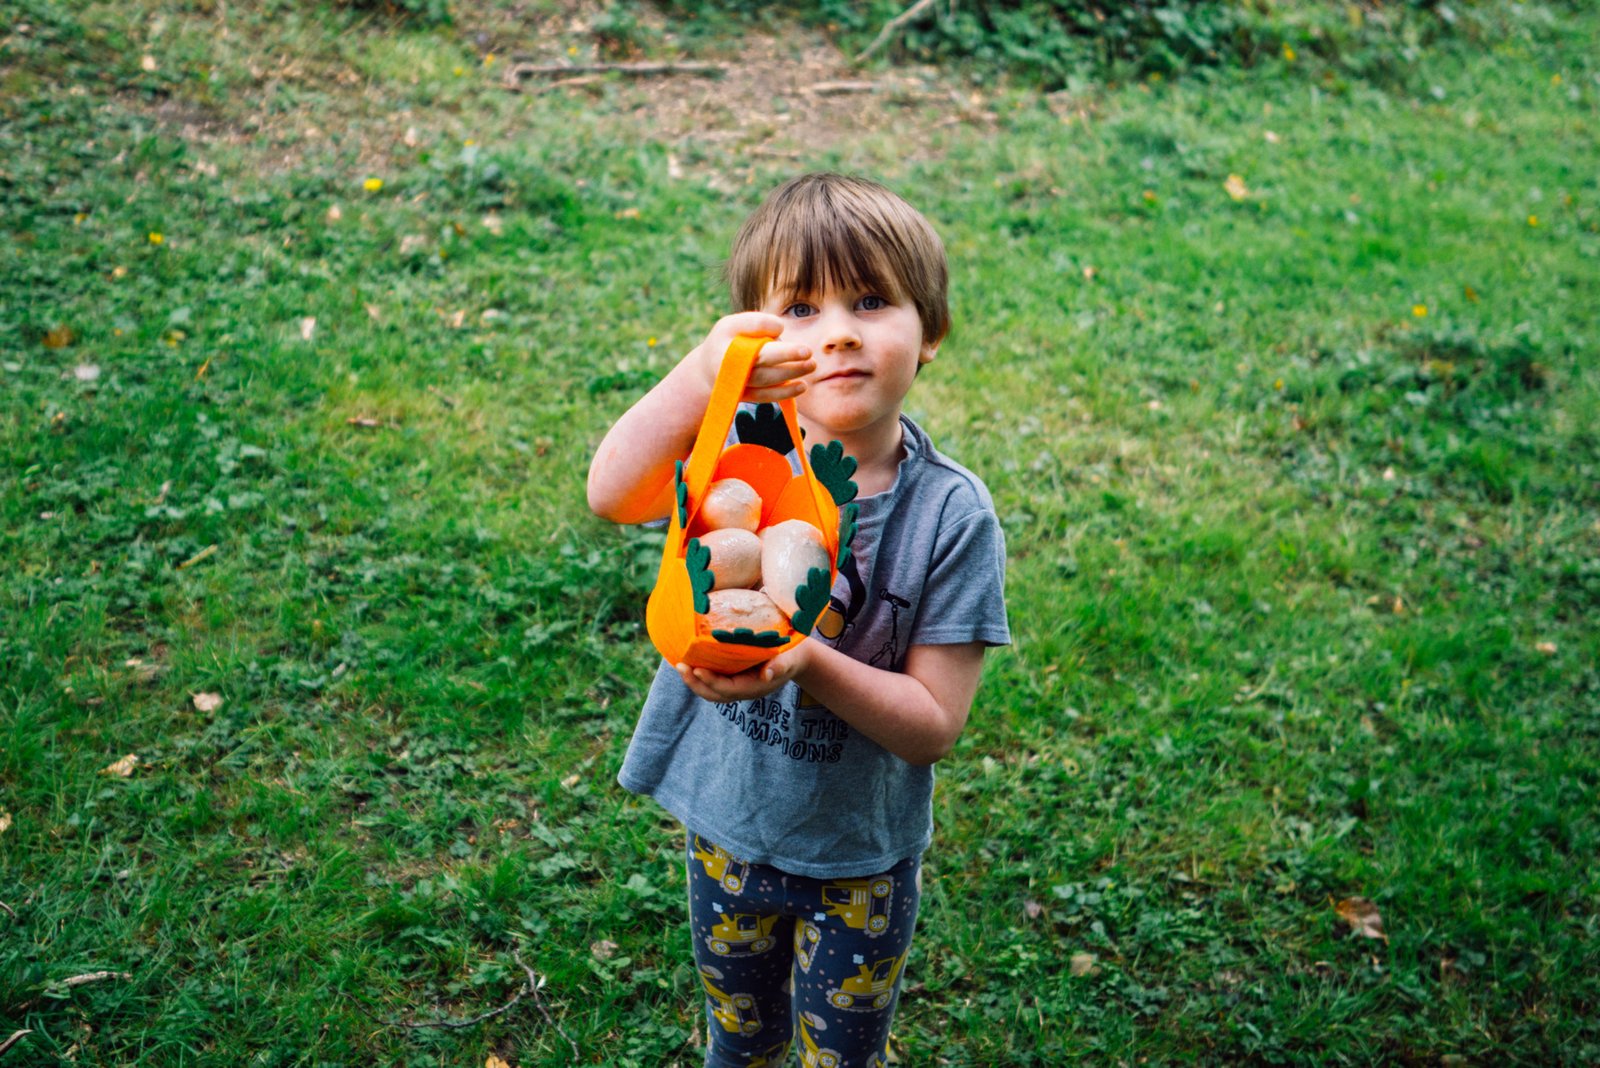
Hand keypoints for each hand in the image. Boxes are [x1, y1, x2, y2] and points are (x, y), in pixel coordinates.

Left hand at [675, 644, 810, 702]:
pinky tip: (688, 661)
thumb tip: (768, 674)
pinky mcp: (733, 678)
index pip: (728, 689)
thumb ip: (781, 665)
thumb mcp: (790, 658)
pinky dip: (698, 675)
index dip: (711, 681)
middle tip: (680, 666)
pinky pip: (713, 681)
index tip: (696, 669)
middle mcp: (743, 690)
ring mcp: (737, 686)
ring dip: (693, 681)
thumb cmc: (792, 654)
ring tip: (679, 665)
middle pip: (714, 695)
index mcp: (755, 687)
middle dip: (695, 683)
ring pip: (711, 691)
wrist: (796, 657)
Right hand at [686, 312, 814, 404]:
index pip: (745, 331)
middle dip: (785, 356)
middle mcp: (727, 364)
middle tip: (808, 352)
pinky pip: (765, 396)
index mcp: (724, 340)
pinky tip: (802, 386)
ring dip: (790, 373)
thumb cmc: (728, 340)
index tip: (784, 329)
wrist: (708, 370)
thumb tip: (780, 330)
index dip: (764, 328)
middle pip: (759, 359)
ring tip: (811, 365)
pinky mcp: (745, 396)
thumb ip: (757, 323)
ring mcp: (736, 383)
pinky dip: (784, 392)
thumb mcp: (735, 324)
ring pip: (765, 379)